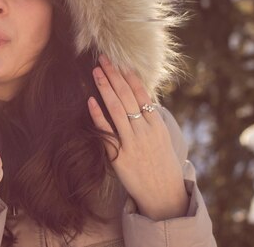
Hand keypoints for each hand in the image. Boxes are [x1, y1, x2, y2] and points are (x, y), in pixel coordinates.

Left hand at [87, 54, 187, 220]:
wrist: (164, 195)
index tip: (119, 61)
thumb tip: (141, 96)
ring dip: (104, 88)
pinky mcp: (119, 156)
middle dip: (114, 75)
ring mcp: (132, 143)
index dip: (129, 76)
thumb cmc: (162, 164)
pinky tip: (89, 101)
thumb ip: (150, 118)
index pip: (141, 93)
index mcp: (156, 124)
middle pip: (127, 96)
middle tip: (102, 58)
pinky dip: (98, 116)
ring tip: (95, 72)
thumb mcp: (162, 138)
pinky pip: (106, 132)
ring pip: (116, 109)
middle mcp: (144, 131)